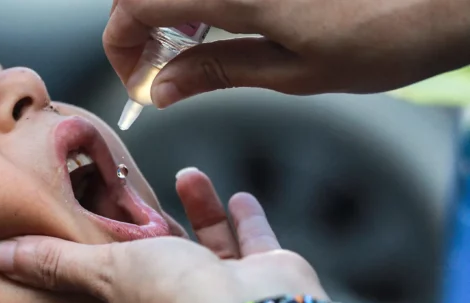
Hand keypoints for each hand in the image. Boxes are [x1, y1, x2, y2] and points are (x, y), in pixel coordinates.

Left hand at [0, 168, 326, 302]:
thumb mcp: (103, 273)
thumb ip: (55, 263)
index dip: (103, 272)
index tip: (99, 238)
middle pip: (163, 273)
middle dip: (154, 232)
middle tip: (141, 198)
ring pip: (209, 252)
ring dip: (198, 212)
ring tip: (187, 175)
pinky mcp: (264, 284)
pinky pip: (254, 246)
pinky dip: (245, 221)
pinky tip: (236, 195)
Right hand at [105, 0, 469, 107]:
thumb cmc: (388, 32)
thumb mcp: (294, 71)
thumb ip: (217, 71)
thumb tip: (162, 88)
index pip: (134, 5)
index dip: (120, 45)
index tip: (136, 78)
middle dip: (137, 24)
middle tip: (159, 65)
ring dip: (168, 9)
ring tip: (193, 46)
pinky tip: (224, 17)